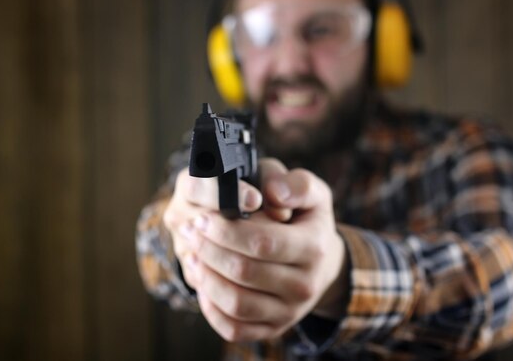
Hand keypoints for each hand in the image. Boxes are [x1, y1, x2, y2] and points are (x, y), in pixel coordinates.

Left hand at [176, 159, 347, 341]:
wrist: (321, 263)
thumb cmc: (307, 220)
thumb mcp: (311, 193)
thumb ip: (296, 184)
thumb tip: (273, 194)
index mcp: (314, 247)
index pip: (262, 242)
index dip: (226, 230)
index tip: (203, 218)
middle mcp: (305, 285)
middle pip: (243, 272)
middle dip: (209, 249)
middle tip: (191, 230)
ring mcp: (290, 312)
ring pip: (236, 303)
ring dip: (205, 277)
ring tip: (192, 253)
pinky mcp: (274, 328)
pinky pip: (234, 327)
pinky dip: (211, 308)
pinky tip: (202, 281)